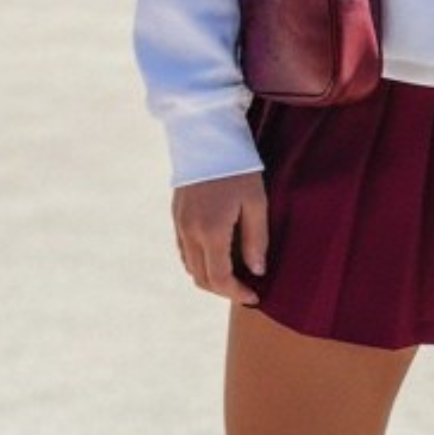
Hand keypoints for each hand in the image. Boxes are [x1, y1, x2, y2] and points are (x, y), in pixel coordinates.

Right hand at [171, 172, 267, 305]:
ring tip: (234, 276)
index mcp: (211, 231)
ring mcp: (179, 224)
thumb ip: (256, 239)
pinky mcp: (176, 216)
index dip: (237, 293)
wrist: (206, 138)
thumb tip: (257, 271)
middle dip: (224, 290)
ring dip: (210, 278)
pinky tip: (217, 257)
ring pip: (190, 267)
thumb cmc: (238, 168)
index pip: (220, 278)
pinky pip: (184, 251)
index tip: (255, 296)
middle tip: (246, 289)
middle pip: (202, 278)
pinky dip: (199, 262)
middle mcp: (190, 232)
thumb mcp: (256, 202)